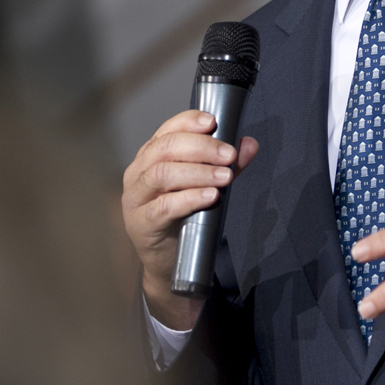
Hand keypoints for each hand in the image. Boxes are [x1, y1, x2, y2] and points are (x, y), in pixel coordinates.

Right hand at [121, 110, 258, 329]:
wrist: (170, 262)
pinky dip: (189, 198)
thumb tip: (249, 144)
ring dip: (198, 172)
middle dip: (201, 148)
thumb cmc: (185, 216)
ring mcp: (136, 199)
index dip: (188, 122)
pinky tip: (210, 197)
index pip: (166, 130)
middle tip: (229, 155)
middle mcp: (138, 173)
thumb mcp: (206, 185)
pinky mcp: (141, 223)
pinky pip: (163, 206)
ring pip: (161, 174)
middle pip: (164, 148)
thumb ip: (225, 164)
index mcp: (150, 157)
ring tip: (224, 177)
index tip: (213, 122)